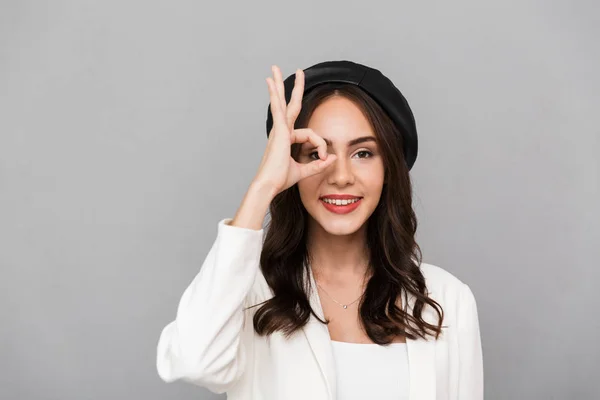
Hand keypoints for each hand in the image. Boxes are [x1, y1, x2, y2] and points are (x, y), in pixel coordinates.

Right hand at [253, 65, 336, 196]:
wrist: (269, 185)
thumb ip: (317, 164)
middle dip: (293, 89)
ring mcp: (279, 130)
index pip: (310, 135)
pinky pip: (278, 109)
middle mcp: (281, 132)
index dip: (321, 145)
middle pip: (289, 105)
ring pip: (281, 102)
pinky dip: (274, 96)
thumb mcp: (304, 171)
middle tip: (297, 72)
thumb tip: (332, 158)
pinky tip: (270, 82)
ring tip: (275, 68)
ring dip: (280, 85)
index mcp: (286, 139)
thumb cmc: (280, 180)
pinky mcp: (278, 131)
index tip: (324, 158)